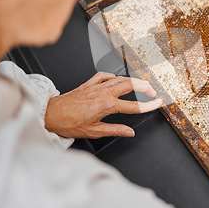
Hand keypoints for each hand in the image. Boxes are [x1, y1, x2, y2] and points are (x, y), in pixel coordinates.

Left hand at [45, 72, 162, 138]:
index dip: (148, 105)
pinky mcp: (88, 83)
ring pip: (119, 78)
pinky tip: (116, 79)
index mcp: (107, 105)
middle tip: (153, 91)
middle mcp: (103, 92)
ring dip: (132, 80)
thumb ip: (115, 130)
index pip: (134, 106)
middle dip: (145, 86)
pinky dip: (113, 76)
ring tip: (141, 84)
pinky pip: (104, 75)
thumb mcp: (94, 131)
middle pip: (130, 85)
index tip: (158, 103)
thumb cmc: (68, 124)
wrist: (50, 114)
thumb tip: (129, 132)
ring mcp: (96, 86)